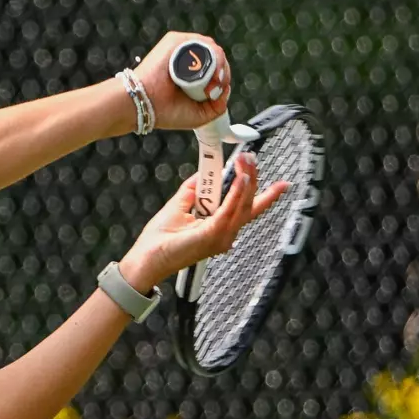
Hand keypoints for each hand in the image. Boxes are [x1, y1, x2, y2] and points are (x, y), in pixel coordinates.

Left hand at [117, 153, 289, 290]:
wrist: (146, 259)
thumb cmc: (160, 241)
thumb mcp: (179, 206)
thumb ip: (194, 189)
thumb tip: (205, 172)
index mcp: (220, 228)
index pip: (247, 208)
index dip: (263, 193)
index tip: (271, 177)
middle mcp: (225, 234)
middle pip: (249, 204)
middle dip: (253, 178)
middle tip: (252, 158)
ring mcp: (221, 237)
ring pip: (243, 206)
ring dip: (246, 181)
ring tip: (247, 162)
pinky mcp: (211, 236)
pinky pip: (228, 211)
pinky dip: (235, 194)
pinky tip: (239, 179)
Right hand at [131, 31, 231, 131]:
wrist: (144, 105)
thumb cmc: (165, 112)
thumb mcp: (199, 115)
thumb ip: (218, 106)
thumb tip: (226, 89)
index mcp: (191, 74)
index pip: (216, 69)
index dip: (222, 79)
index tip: (215, 94)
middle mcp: (187, 59)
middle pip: (216, 58)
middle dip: (222, 73)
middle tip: (213, 90)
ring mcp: (181, 49)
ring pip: (212, 50)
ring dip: (218, 66)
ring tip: (211, 82)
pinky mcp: (175, 41)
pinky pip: (201, 43)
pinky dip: (209, 55)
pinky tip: (206, 71)